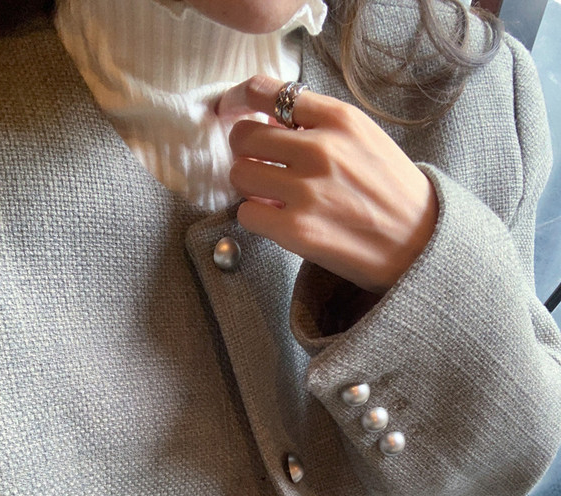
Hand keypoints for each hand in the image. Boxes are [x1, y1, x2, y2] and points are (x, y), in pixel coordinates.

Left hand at [216, 75, 438, 295]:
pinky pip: (247, 213)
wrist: (419, 244)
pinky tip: (278, 218)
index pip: (266, 91)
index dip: (240, 100)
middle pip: (244, 136)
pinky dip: (257, 217)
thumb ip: (319, 124)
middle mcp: (321, 149)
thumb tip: (268, 121)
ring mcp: (307, 191)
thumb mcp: (365, 139)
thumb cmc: (391, 192)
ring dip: (250, 186)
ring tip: (272, 194)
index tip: (235, 111)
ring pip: (240, 174)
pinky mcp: (297, 229)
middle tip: (262, 165)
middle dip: (247, 151)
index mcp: (340, 119)